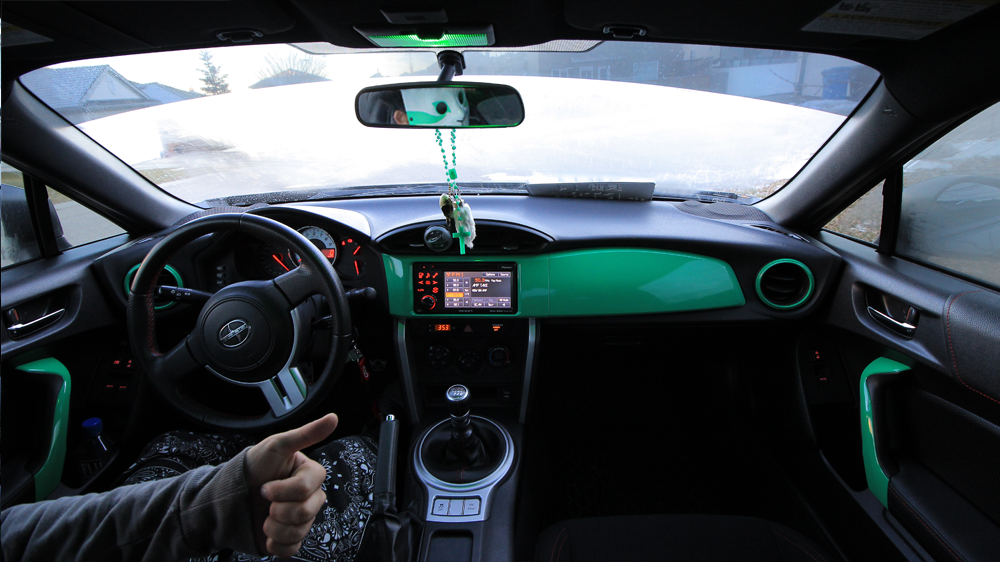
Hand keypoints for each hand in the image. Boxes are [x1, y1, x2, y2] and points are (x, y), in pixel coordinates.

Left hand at [244, 413, 337, 556]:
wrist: (227, 499)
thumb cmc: (252, 468)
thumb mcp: (276, 446)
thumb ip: (306, 434)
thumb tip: (333, 418)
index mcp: (309, 475)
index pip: (309, 487)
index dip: (285, 489)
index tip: (266, 486)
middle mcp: (309, 497)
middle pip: (307, 511)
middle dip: (278, 508)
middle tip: (264, 502)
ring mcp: (301, 520)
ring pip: (300, 531)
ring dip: (274, 526)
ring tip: (264, 516)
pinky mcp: (291, 538)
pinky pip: (292, 548)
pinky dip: (275, 544)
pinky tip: (266, 533)